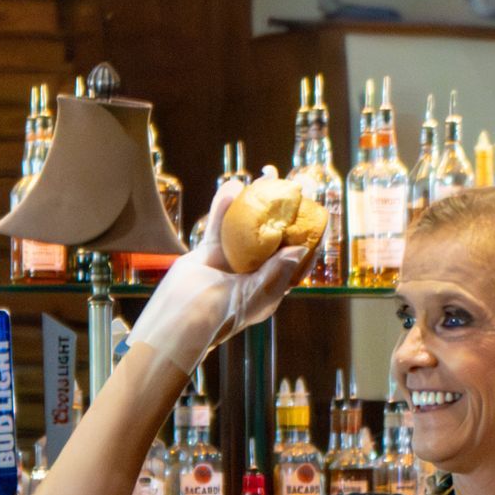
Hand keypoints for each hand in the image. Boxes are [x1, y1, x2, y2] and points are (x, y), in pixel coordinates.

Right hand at [124, 172, 316, 373]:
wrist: (179, 319)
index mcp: (269, 288)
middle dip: (280, 212)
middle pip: (272, 238)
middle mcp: (252, 274)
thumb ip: (277, 271)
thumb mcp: (256, 294)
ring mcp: (230, 263)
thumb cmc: (222, 314)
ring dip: (253, 203)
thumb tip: (301, 249)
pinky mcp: (209, 254)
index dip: (305, 237)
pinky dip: (224, 208)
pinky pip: (219, 227)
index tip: (315, 213)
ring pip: (245, 228)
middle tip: (290, 186)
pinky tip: (231, 188)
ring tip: (263, 176)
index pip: (295, 260)